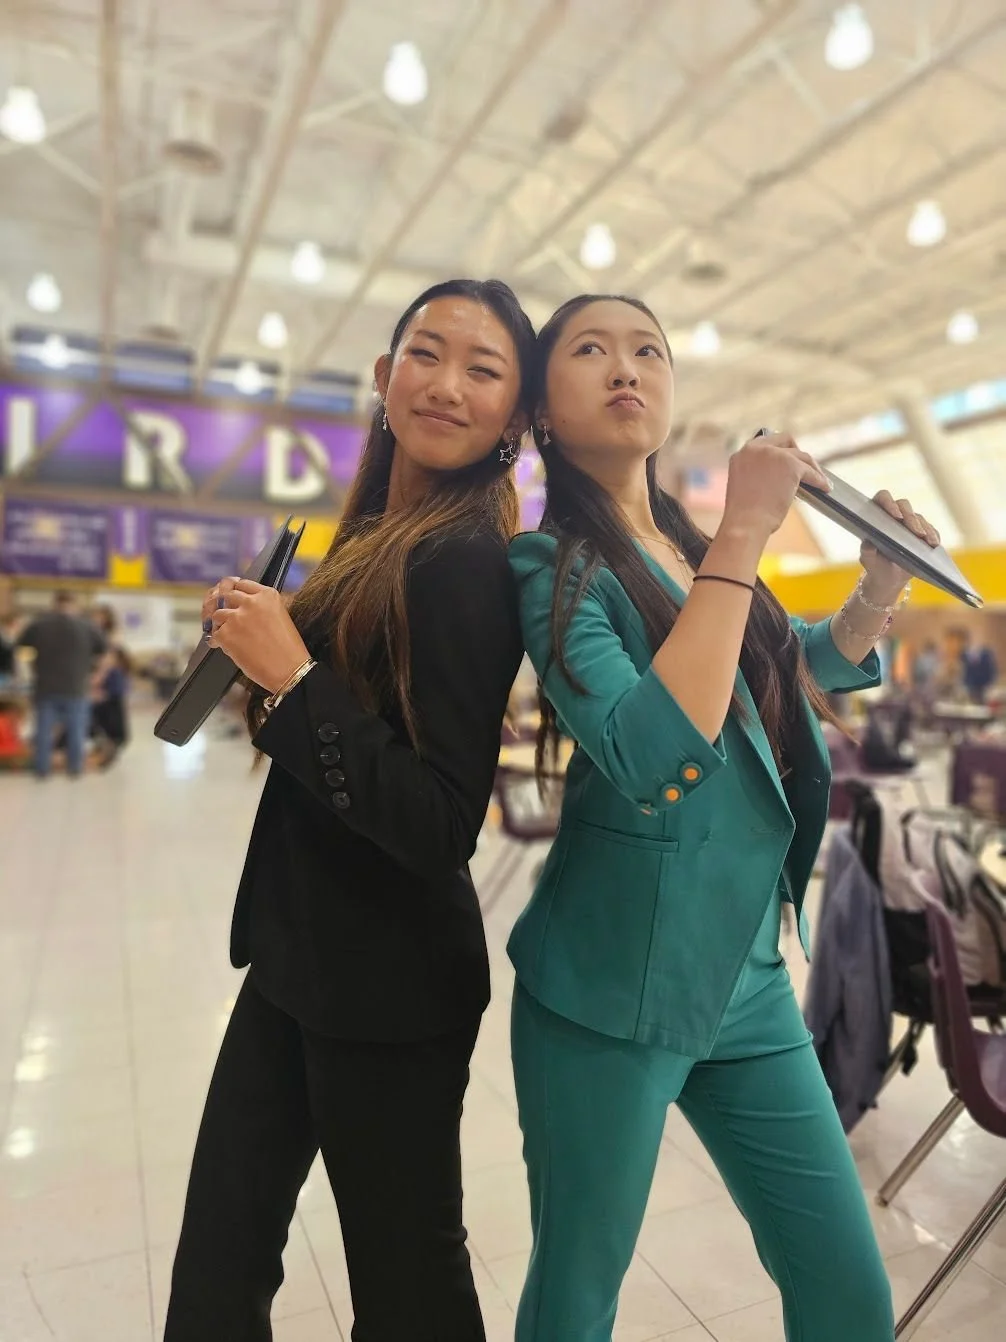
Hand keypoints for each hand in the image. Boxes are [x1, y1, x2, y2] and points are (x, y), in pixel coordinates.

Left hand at [203, 578, 310, 692]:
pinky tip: (228, 647)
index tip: (232, 599)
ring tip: (230, 636)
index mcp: (267, 595)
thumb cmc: (288, 648)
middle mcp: (251, 602)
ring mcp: (236, 617)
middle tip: (228, 619)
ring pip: (217, 614)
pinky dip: (218, 641)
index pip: (242, 584)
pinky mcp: (226, 634)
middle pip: (227, 596)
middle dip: (226, 607)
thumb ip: (262, 607)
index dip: (235, 593)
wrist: (288, 669)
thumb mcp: (280, 617)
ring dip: (221, 625)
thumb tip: (242, 606)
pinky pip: (214, 634)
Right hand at [721, 431, 830, 540]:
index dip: (779, 448)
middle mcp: (757, 449)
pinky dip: (819, 480)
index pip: (766, 442)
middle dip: (797, 452)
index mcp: (743, 453)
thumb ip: (759, 473)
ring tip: (819, 479)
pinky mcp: (792, 466)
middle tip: (805, 465)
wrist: (746, 522)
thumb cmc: (745, 514)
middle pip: (785, 440)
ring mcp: (775, 454)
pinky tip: (824, 487)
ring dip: (812, 467)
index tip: (787, 456)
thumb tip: (780, 476)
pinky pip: (810, 472)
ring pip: (802, 456)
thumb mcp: (746, 485)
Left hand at [859, 491, 939, 603]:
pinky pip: (931, 530)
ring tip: (929, 542)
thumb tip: (868, 544)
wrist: (889, 578)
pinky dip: (933, 536)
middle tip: (917, 533)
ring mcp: (909, 523)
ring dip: (925, 529)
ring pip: (919, 518)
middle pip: (904, 506)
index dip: (889, 503)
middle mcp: (894, 515)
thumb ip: (866, 552)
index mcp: (876, 516)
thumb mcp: (868, 561)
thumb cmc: (875, 565)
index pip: (882, 499)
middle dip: (911, 518)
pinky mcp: (923, 532)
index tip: (896, 516)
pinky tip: (934, 544)